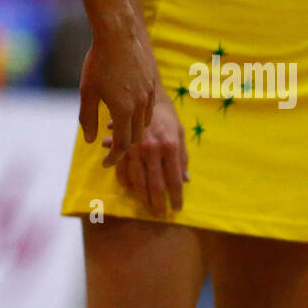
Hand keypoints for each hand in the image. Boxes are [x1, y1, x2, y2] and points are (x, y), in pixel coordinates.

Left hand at [78, 16, 157, 167]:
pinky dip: (140, 115)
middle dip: (124, 145)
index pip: (123, 145)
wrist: (117, 34)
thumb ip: (88, 118)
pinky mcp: (152, 83)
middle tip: (111, 146)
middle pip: (136, 137)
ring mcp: (148, 94)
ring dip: (133, 130)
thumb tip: (90, 140)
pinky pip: (149, 108)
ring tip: (119, 127)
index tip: (106, 162)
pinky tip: (128, 108)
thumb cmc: (98, 62)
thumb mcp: (87, 92)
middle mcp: (139, 105)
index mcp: (123, 110)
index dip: (115, 157)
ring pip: (144, 123)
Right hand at [102, 87, 188, 213]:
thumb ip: (182, 156)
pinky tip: (128, 188)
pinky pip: (121, 168)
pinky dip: (124, 180)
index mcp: (170, 145)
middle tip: (160, 215)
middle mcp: (152, 149)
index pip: (174, 179)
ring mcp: (135, 148)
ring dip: (141, 196)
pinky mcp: (122, 144)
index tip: (177, 209)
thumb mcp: (180, 131)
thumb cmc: (165, 113)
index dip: (176, 197)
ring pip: (137, 180)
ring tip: (145, 205)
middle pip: (155, 184)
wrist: (143, 92)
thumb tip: (186, 180)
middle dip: (158, 203)